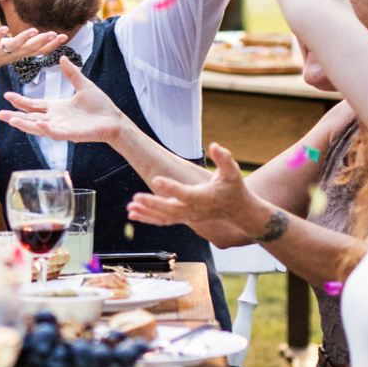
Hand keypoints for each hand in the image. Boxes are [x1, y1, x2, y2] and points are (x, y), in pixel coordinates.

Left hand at [0, 24, 68, 78]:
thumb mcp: (17, 50)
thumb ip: (31, 44)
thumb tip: (49, 37)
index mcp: (20, 53)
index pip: (39, 50)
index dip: (52, 44)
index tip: (64, 36)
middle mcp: (13, 54)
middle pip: (30, 48)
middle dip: (43, 41)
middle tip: (56, 35)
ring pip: (14, 45)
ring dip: (24, 38)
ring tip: (34, 30)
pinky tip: (5, 28)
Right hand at [0, 57, 125, 144]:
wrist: (114, 120)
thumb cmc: (100, 106)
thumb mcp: (83, 85)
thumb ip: (72, 73)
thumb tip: (62, 57)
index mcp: (56, 108)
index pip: (34, 105)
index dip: (20, 102)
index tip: (6, 95)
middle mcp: (56, 119)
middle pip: (30, 118)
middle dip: (14, 116)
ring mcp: (62, 128)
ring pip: (38, 127)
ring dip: (25, 124)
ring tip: (10, 120)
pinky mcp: (71, 135)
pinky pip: (55, 132)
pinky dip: (44, 129)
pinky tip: (36, 124)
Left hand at [131, 143, 263, 228]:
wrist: (237, 210)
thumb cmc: (233, 188)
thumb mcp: (232, 172)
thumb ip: (224, 159)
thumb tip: (215, 145)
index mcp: (205, 197)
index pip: (186, 194)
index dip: (172, 187)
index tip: (156, 179)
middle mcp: (194, 210)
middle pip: (171, 209)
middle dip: (153, 204)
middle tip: (136, 198)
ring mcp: (188, 216)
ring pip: (164, 218)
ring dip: (147, 213)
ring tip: (131, 208)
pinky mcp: (183, 218)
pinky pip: (163, 221)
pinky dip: (148, 218)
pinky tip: (133, 213)